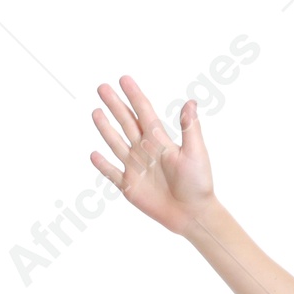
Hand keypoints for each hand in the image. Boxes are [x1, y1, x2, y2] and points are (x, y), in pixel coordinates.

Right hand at [90, 74, 213, 234]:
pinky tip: (94, 154)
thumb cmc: (199, 184)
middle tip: (102, 87)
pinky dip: (102, 165)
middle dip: (115, 105)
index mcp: (160, 141)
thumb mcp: (196, 152)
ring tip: (96, 112)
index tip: (124, 79)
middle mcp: (145, 151)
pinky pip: (112, 173)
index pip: (144, 113)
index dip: (134, 96)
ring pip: (116, 143)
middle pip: (126, 123)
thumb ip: (190, 127)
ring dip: (105, 129)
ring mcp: (136, 168)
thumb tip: (191, 102)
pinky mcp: (129, 186)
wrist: (194, 214)